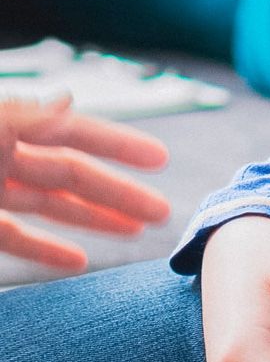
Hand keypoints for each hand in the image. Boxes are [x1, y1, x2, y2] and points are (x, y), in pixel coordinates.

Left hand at [0, 93, 170, 271]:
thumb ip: (26, 116)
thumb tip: (68, 100)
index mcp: (7, 124)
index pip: (71, 133)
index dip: (116, 145)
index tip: (161, 159)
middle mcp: (2, 156)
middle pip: (69, 174)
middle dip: (118, 191)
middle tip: (162, 211)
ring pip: (48, 206)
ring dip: (93, 218)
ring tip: (136, 231)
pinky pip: (14, 238)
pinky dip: (46, 250)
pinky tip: (78, 261)